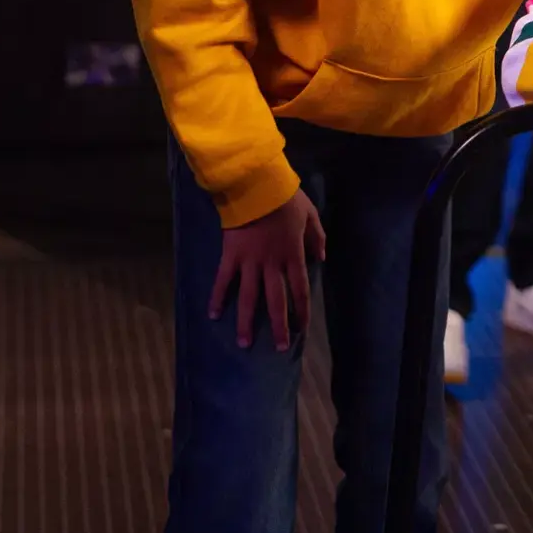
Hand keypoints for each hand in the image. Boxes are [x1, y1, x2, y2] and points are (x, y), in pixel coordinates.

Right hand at [210, 188, 325, 350]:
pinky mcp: (230, 255)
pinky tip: (213, 314)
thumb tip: (320, 259)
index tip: (302, 330)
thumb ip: (317, 238)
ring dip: (246, 321)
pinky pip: (223, 280)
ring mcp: (249, 262)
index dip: (301, 311)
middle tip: (279, 348)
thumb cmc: (285, 199)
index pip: (300, 290)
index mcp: (292, 255)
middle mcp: (271, 264)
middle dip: (278, 326)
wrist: (256, 185)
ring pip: (248, 297)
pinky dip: (217, 297)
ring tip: (244, 343)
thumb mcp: (311, 215)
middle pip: (276, 300)